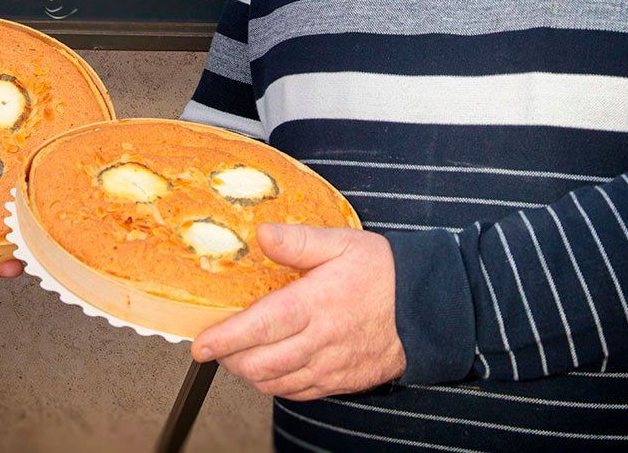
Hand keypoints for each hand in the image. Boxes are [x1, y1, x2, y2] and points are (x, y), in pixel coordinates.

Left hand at [190, 224, 406, 400]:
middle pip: (261, 363)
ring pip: (276, 383)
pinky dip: (275, 385)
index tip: (201, 344)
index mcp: (317, 303)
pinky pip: (298, 393)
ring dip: (250, 373)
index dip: (226, 338)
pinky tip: (269, 368)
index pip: (261, 326)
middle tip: (215, 346)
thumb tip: (261, 234)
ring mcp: (330, 366)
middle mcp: (321, 340)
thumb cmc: (384, 273)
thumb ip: (298, 240)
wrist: (426, 309)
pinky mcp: (340, 381)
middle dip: (230, 359)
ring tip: (237, 355)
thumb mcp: (342, 242)